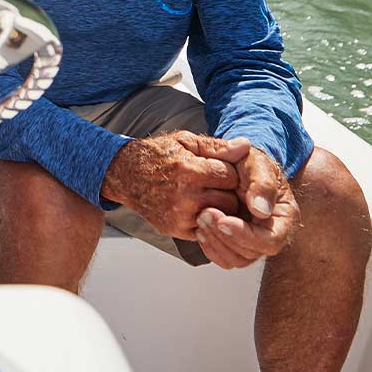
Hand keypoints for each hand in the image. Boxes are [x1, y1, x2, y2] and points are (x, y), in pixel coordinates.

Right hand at [101, 131, 248, 238]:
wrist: (126, 175)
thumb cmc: (157, 155)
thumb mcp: (185, 142)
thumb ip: (217, 146)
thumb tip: (245, 147)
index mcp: (188, 171)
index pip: (231, 176)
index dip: (232, 171)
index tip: (225, 168)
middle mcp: (184, 197)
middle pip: (231, 200)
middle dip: (230, 192)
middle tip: (222, 184)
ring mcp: (180, 216)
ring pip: (222, 217)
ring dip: (223, 207)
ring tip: (213, 194)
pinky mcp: (177, 230)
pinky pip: (208, 229)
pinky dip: (210, 219)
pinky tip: (202, 205)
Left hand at [193, 143, 299, 268]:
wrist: (237, 166)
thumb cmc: (250, 164)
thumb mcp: (258, 164)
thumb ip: (261, 184)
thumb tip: (261, 211)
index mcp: (283, 217)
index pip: (271, 241)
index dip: (245, 235)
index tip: (223, 220)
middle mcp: (270, 235)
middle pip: (250, 253)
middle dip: (225, 236)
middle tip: (204, 214)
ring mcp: (253, 242)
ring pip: (235, 260)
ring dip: (215, 242)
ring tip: (201, 218)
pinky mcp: (236, 244)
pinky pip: (224, 258)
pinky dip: (210, 247)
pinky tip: (200, 229)